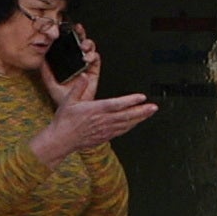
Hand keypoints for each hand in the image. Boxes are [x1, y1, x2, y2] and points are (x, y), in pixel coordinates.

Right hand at [25, 77, 156, 163]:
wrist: (62, 140)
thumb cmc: (64, 120)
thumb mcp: (68, 101)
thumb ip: (79, 87)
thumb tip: (86, 75)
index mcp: (95, 110)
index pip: (116, 104)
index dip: (130, 101)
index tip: (141, 97)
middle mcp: (103, 120)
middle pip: (126, 115)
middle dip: (142, 111)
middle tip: (154, 107)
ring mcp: (106, 130)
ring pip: (127, 124)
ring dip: (140, 118)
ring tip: (150, 112)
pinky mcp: (106, 136)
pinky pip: (122, 131)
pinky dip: (131, 126)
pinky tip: (137, 122)